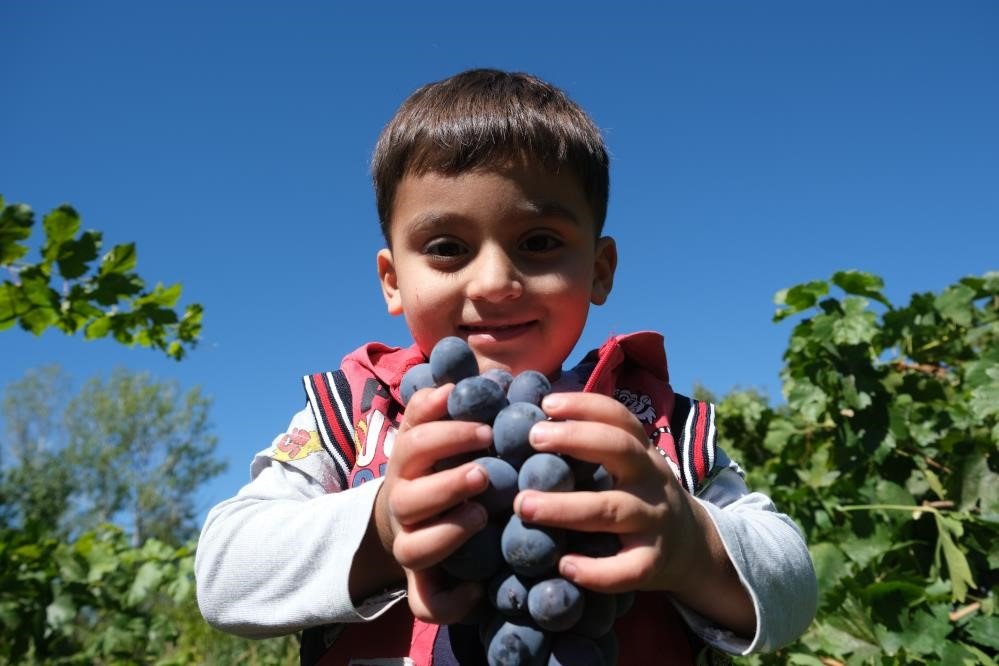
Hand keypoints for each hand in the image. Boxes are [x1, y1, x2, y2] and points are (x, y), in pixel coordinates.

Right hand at [373, 384, 492, 623]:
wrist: (408, 523)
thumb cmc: (441, 466)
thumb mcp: (439, 433)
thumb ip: (449, 407)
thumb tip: (479, 375)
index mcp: (409, 461)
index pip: (415, 438)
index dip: (445, 428)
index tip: (482, 420)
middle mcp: (404, 502)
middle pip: (410, 495)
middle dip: (448, 481)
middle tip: (486, 471)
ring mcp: (410, 544)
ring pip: (414, 549)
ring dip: (447, 533)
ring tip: (481, 517)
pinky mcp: (422, 585)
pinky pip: (427, 603)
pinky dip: (451, 602)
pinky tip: (479, 588)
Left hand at [516, 391, 754, 634]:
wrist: (692, 548)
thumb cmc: (640, 497)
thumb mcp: (631, 465)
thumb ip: (595, 446)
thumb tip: (536, 419)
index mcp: (642, 452)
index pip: (619, 418)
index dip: (585, 405)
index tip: (547, 403)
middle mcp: (650, 480)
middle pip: (620, 450)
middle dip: (575, 439)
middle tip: (533, 439)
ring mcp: (654, 521)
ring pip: (613, 510)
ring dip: (565, 507)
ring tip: (523, 505)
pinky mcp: (654, 563)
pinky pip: (627, 569)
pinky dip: (596, 570)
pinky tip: (563, 565)